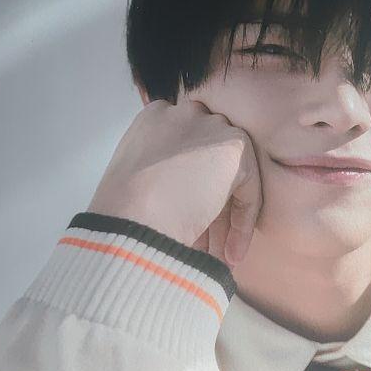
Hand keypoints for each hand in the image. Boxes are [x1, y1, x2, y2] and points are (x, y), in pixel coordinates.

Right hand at [88, 99, 262, 265]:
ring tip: (220, 256)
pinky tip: (232, 254)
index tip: (191, 224)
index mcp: (154, 119)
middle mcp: (183, 114)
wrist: (131, 217)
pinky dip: (243, 224)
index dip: (191, 192)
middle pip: (210, 164)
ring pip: (231, 178)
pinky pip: (248, 191)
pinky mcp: (234, 148)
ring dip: (227, 221)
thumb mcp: (136, 181)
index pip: (186, 152)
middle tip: (208, 245)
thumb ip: (161, 174)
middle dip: (213, 209)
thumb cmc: (122, 212)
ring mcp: (209, 127)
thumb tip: (186, 196)